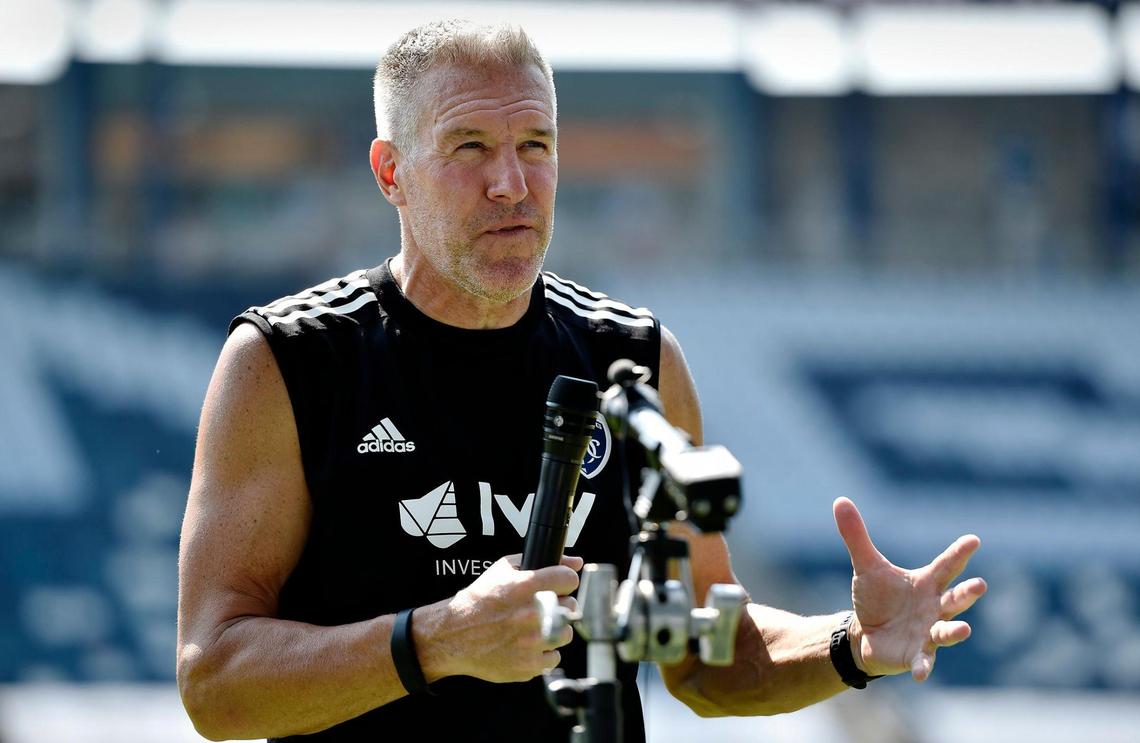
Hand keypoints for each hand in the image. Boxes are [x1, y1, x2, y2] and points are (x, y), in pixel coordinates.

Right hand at [438, 554, 581, 682]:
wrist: (454, 635)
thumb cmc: (478, 601)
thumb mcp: (503, 569)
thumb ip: (542, 561)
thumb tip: (575, 561)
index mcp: (525, 587)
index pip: (569, 579)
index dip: (564, 580)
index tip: (560, 585)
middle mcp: (531, 614)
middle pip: (571, 607)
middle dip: (559, 605)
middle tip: (542, 608)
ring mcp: (531, 642)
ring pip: (565, 633)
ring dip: (554, 629)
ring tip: (534, 627)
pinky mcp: (529, 665)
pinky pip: (553, 657)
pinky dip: (544, 652)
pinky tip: (528, 644)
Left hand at [833, 497, 986, 681]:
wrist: (867, 633)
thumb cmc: (877, 597)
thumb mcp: (866, 566)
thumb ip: (856, 535)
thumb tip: (840, 500)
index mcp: (926, 583)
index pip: (946, 565)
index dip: (959, 553)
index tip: (973, 540)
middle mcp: (934, 607)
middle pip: (955, 599)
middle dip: (967, 593)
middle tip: (979, 585)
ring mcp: (929, 632)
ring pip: (947, 631)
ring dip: (955, 631)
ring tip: (964, 629)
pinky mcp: (917, 654)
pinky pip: (923, 661)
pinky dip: (923, 667)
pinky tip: (920, 674)